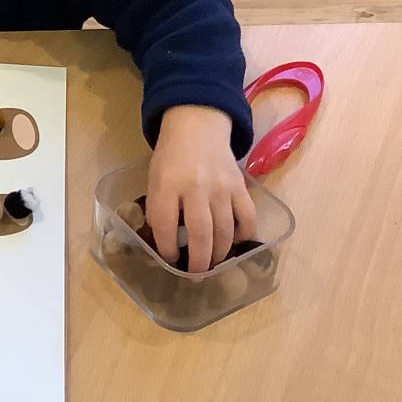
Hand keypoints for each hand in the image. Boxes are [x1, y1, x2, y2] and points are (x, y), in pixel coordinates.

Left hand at [148, 105, 256, 273]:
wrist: (197, 126)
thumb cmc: (171, 157)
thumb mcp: (155, 178)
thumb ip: (160, 206)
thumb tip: (168, 240)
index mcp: (168, 184)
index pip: (166, 224)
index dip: (167, 247)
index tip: (169, 259)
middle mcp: (196, 187)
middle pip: (200, 233)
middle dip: (198, 261)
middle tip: (196, 275)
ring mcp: (221, 187)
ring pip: (224, 230)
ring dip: (219, 253)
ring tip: (213, 264)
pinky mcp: (240, 185)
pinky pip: (246, 216)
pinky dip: (244, 234)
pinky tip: (236, 242)